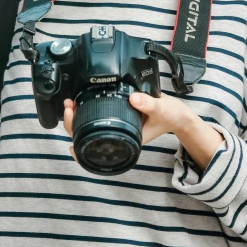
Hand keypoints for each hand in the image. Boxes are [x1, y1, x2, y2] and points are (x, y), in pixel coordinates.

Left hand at [63, 92, 187, 161]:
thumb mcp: (160, 110)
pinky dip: (87, 110)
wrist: (177, 114)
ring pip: (90, 126)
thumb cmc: (170, 116)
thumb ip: (148, 104)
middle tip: (69, 107)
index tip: (70, 139)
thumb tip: (133, 98)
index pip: (98, 148)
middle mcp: (119, 135)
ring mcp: (117, 125)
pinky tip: (81, 102)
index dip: (81, 146)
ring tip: (70, 103)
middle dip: (73, 123)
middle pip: (87, 136)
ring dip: (77, 116)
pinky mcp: (118, 114)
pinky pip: (98, 115)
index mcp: (126, 139)